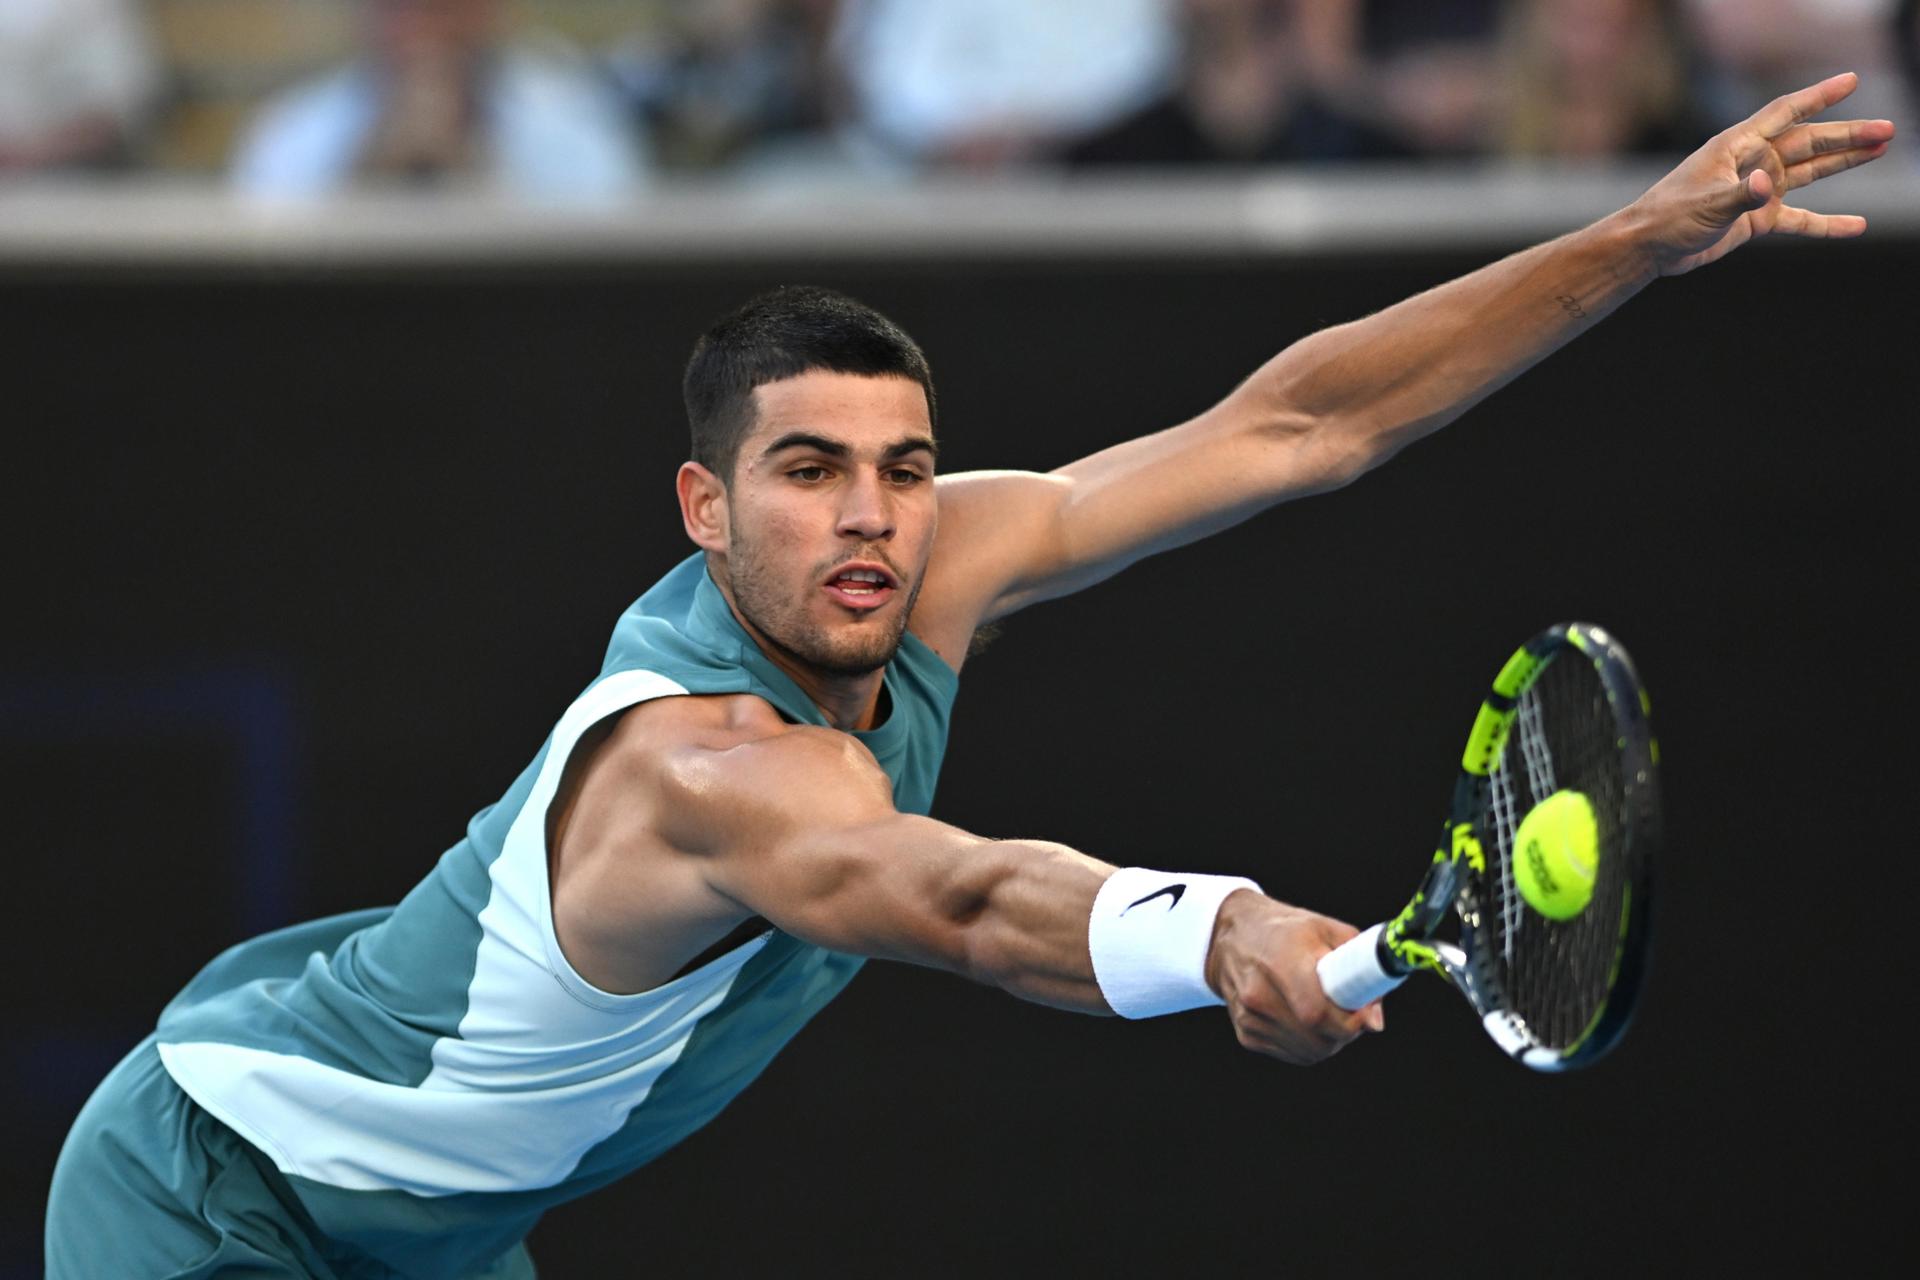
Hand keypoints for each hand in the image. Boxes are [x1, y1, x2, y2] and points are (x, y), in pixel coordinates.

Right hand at [1205, 890, 1382, 1064]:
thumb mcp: (1326, 930)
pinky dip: (1309, 1044)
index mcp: (1281, 960)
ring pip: (1308, 1052)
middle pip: (1316, 1039)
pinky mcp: (1246, 1034)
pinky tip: (1307, 1020)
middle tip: (1352, 1015)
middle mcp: (1258, 992)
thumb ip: (1358, 970)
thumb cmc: (1285, 931)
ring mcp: (1249, 1017)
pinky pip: (1292, 1054)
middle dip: (1344, 1033)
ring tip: (1330, 1014)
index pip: (1317, 1013)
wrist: (1232, 937)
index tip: (1364, 1015)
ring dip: (1329, 1041)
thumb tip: (1374, 1020)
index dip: (1348, 1022)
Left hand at [1629, 72, 1893, 277]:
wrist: (1648, 249)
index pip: (1785, 112)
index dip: (1818, 96)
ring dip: (1843, 162)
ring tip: (1880, 149)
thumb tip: (1766, 186)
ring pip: (1809, 173)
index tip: (1851, 81)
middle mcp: (1752, 163)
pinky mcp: (1756, 219)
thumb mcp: (1706, 206)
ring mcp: (1756, 190)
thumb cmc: (1668, 218)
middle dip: (1847, 135)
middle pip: (1808, 142)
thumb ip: (1740, 195)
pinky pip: (1799, 220)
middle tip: (1887, 129)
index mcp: (1737, 146)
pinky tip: (1855, 226)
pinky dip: (1825, 224)